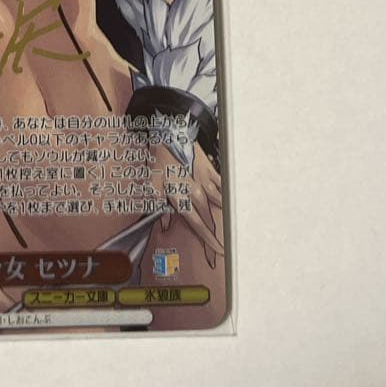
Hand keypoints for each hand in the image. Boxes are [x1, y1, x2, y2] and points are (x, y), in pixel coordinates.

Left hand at [152, 140, 223, 267]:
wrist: (168, 134)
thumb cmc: (159, 159)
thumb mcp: (152, 184)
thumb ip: (158, 208)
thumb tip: (163, 226)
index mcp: (181, 196)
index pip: (198, 225)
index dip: (208, 240)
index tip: (218, 252)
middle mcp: (196, 191)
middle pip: (210, 219)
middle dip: (216, 236)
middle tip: (223, 250)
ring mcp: (205, 181)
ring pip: (220, 205)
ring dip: (225, 219)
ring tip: (232, 233)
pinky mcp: (211, 171)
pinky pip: (223, 187)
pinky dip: (227, 197)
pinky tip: (233, 206)